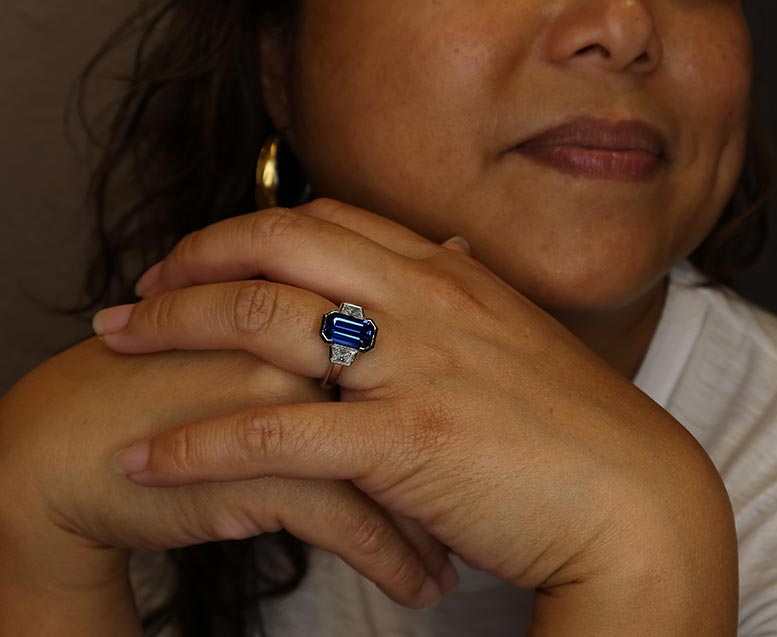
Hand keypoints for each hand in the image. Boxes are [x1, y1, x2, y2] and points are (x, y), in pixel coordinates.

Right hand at [0, 337, 453, 608]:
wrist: (68, 442)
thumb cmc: (166, 383)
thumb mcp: (244, 339)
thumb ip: (310, 317)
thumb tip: (358, 303)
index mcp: (306, 292)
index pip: (412, 336)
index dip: (454, 387)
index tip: (484, 425)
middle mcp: (303, 339)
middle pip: (414, 396)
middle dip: (460, 454)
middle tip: (491, 494)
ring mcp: (280, 399)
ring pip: (392, 464)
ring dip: (433, 521)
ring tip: (458, 556)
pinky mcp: (255, 465)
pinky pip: (344, 518)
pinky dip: (389, 558)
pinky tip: (416, 584)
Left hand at [95, 198, 737, 631]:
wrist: (637, 501)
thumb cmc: (578, 427)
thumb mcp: (521, 336)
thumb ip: (472, 289)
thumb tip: (447, 247)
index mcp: (451, 275)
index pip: (330, 218)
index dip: (255, 228)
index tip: (208, 255)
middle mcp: (425, 301)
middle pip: (280, 245)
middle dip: (195, 260)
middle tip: (143, 289)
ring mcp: (413, 366)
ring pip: (262, 320)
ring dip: (174, 329)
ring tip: (118, 347)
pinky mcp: (403, 443)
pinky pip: (273, 434)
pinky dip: (198, 443)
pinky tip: (150, 458)